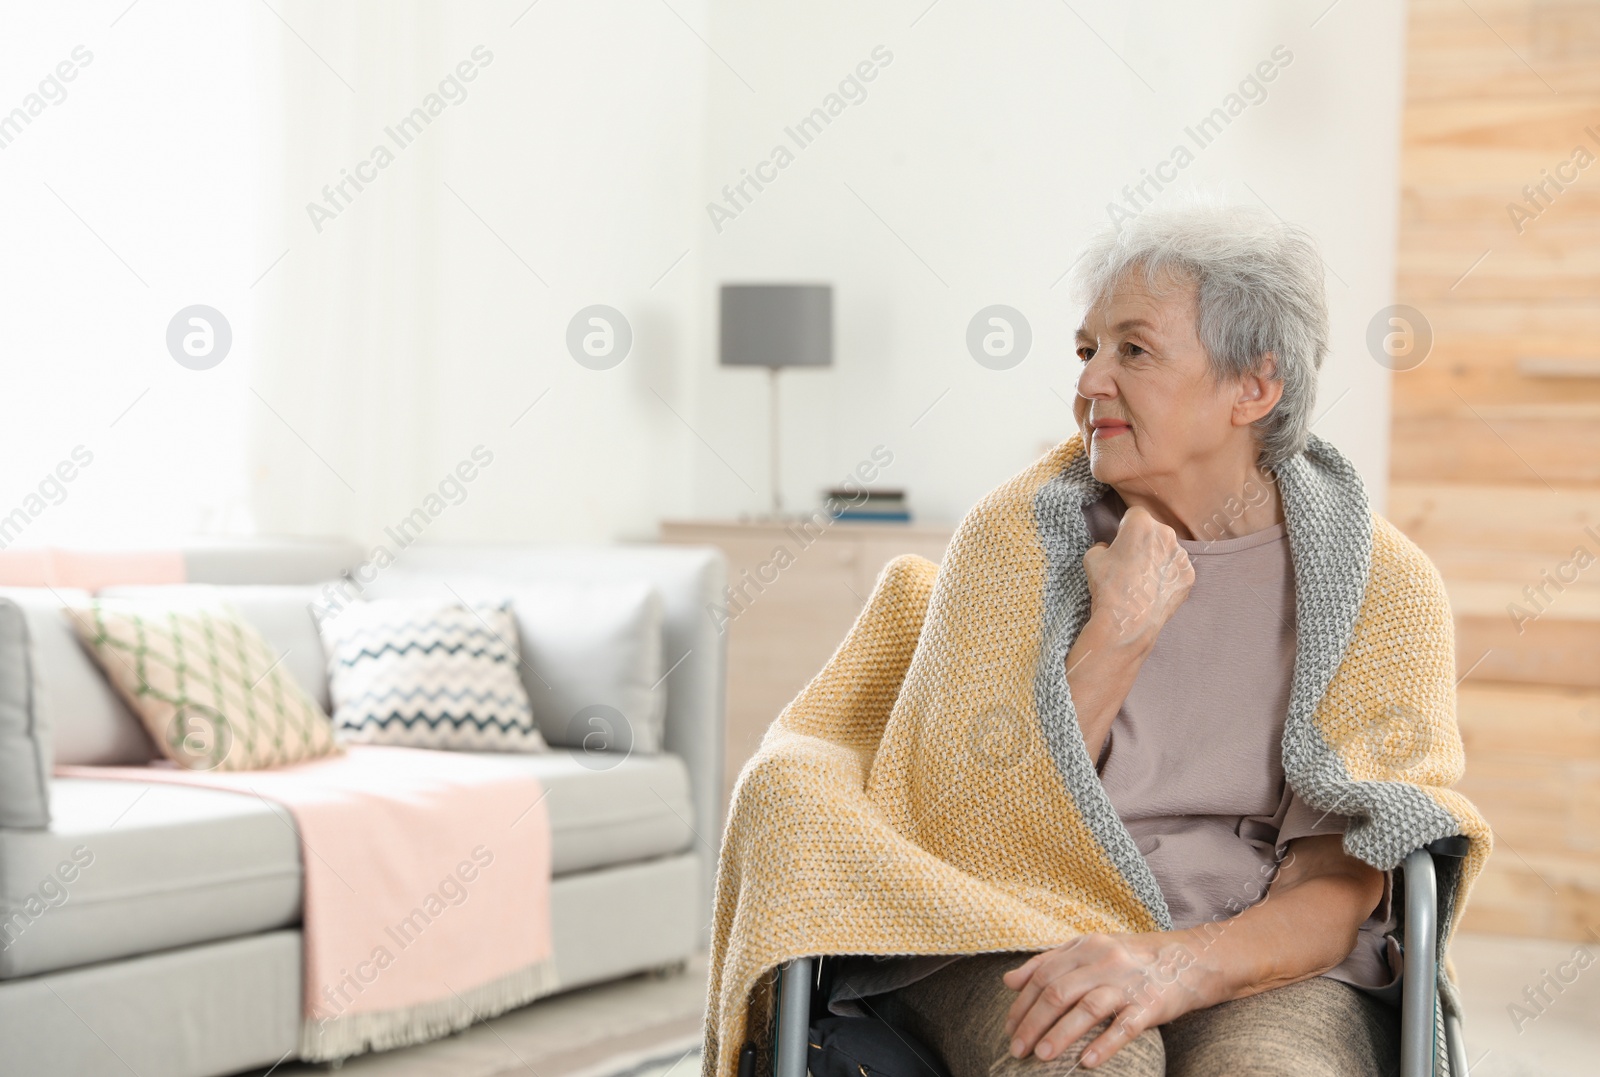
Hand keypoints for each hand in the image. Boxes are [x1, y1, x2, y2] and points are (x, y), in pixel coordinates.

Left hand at [1001, 932, 1211, 1068]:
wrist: (1194, 959)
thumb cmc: (1134, 957)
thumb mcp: (1091, 948)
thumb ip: (1050, 961)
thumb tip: (1008, 980)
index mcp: (1086, 946)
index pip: (1043, 975)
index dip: (1022, 1003)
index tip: (1008, 1028)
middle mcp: (1105, 961)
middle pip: (1058, 992)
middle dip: (1032, 1023)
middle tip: (1017, 1050)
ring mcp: (1128, 983)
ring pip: (1086, 1008)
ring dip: (1060, 1035)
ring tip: (1041, 1057)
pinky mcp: (1151, 1005)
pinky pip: (1125, 1026)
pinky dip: (1104, 1044)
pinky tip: (1086, 1062)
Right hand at [1082, 506, 1193, 648]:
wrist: (1128, 621)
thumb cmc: (1108, 587)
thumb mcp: (1092, 558)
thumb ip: (1103, 545)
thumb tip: (1110, 548)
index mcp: (1141, 524)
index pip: (1135, 514)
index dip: (1126, 527)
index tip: (1121, 542)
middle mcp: (1166, 534)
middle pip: (1155, 531)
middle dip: (1145, 542)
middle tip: (1131, 563)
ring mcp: (1181, 556)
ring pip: (1168, 550)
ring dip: (1158, 559)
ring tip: (1143, 580)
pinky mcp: (1189, 576)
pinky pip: (1177, 570)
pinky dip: (1168, 577)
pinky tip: (1154, 590)